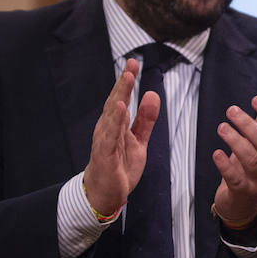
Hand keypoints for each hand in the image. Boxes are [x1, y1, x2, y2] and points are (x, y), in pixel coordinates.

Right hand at [83, 59, 158, 216]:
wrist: (105, 194)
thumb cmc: (118, 167)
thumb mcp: (138, 141)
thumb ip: (145, 119)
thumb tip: (152, 94)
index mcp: (115, 125)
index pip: (121, 98)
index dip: (127, 81)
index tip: (134, 63)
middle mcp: (107, 129)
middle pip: (115, 102)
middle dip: (123, 83)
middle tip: (131, 64)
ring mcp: (104, 141)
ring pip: (111, 115)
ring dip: (119, 96)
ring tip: (127, 79)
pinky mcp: (104, 155)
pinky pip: (109, 136)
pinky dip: (114, 121)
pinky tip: (119, 108)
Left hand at [211, 91, 256, 226]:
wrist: (247, 203)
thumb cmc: (254, 167)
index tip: (255, 99)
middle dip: (248, 124)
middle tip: (231, 111)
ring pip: (251, 159)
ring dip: (235, 141)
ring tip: (222, 128)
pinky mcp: (243, 190)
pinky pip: (235, 177)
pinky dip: (225, 164)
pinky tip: (217, 153)